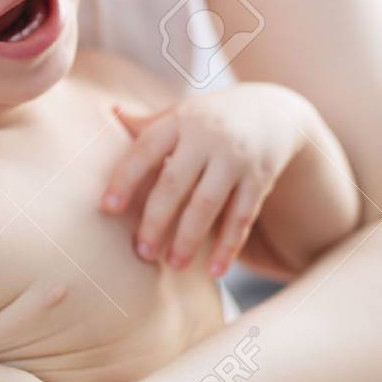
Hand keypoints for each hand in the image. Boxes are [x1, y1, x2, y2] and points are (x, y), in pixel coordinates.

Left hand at [100, 83, 310, 276]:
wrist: (275, 110)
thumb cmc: (212, 118)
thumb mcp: (182, 113)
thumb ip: (148, 122)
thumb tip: (110, 112)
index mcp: (180, 120)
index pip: (145, 149)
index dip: (125, 178)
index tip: (107, 208)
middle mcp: (207, 137)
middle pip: (174, 182)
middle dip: (156, 220)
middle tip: (141, 252)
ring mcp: (235, 158)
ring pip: (208, 204)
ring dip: (189, 239)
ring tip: (173, 266)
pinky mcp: (259, 178)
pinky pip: (242, 217)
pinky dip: (228, 246)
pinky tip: (214, 271)